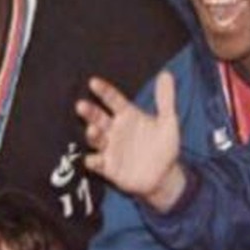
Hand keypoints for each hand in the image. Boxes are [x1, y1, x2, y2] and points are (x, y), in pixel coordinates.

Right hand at [78, 72, 186, 210]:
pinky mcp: (108, 167)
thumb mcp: (168, 122)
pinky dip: (93, 161)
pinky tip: (92, 160)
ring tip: (92, 130)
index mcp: (127, 116)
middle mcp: (114, 130)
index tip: (93, 82)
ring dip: (92, 135)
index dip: (103, 91)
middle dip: (89, 112)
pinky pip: (97, 163)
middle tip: (81, 105)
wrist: (164, 176)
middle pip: (98, 118)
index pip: (113, 100)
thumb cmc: (163, 146)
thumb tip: (166, 74)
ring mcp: (109, 148)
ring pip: (96, 139)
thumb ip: (165, 99)